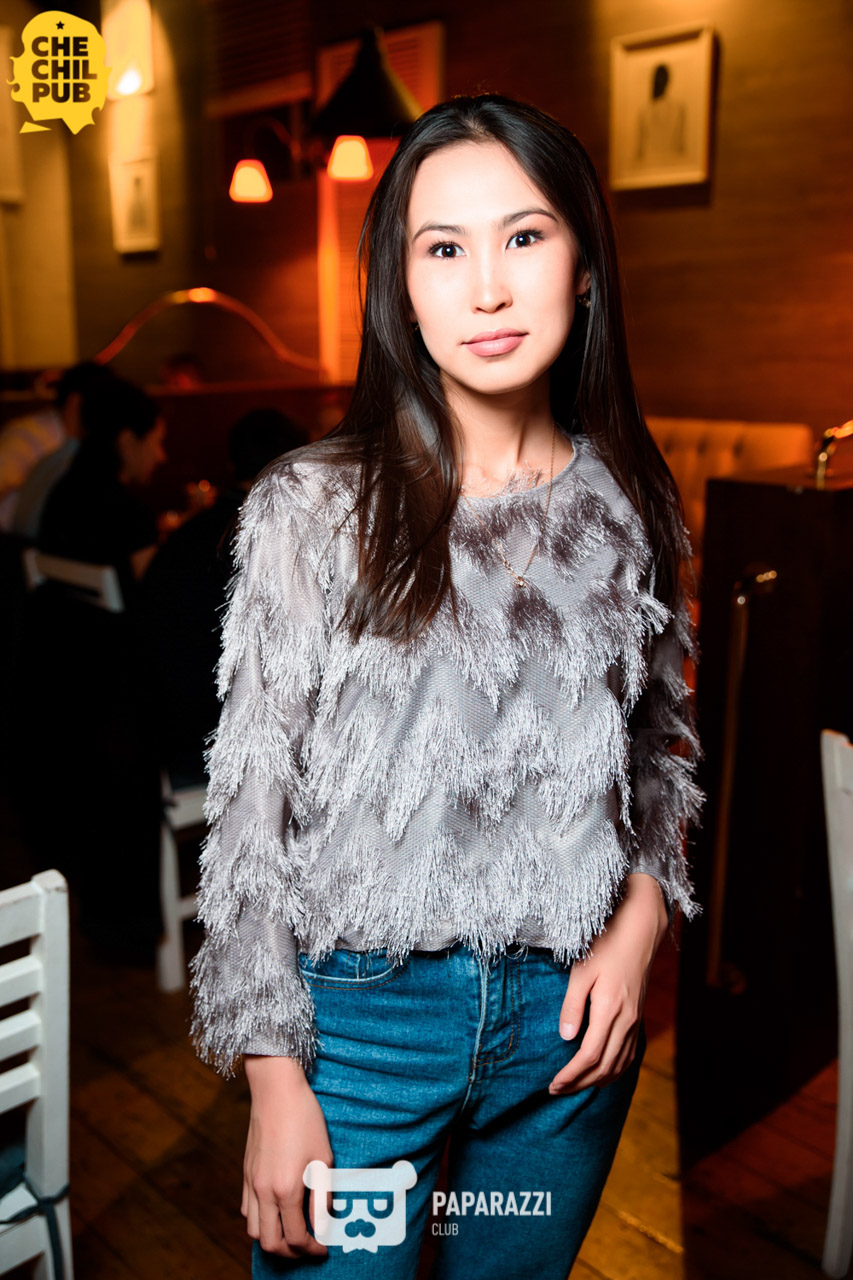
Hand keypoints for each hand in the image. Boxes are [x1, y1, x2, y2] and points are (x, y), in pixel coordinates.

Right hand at [242, 1055, 332, 1258]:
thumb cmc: (304, 1119)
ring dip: (273, 1240)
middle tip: (308, 1248)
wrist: (276, 1090)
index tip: (324, 1249)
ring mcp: (251, 1183)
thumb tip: (323, 1224)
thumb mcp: (322, 1157)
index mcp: (286, 1189)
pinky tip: (276, 1213)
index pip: (296, 1237)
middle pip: (271, 1243)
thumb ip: (321, 1196)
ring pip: (254, 1231)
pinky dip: (260, 1222)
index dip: (312, 1249)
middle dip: (291, 1254)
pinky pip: (247, 1211)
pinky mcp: (246, 1173)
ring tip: (292, 1234)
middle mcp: (264, 1191)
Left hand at [548, 874, 667, 1094]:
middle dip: (580, 1084)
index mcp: (610, 1010)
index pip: (589, 1056)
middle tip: (557, 1091)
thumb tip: (566, 1037)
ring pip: (619, 1064)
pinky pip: (629, 1054)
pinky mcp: (638, 1017)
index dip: (571, 1075)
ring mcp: (636, 1020)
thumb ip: (572, 1006)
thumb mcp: (581, 971)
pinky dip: (614, 1070)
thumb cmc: (606, 945)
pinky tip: (602, 1074)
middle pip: (604, 1067)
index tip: (553, 1085)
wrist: (640, 931)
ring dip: (597, 1081)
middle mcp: (627, 1021)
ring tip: (575, 1087)